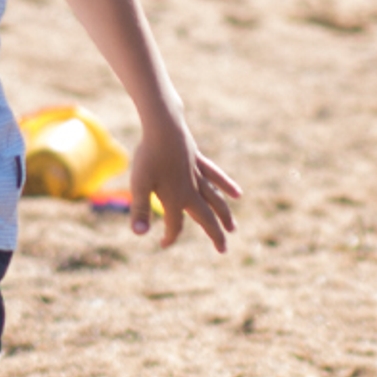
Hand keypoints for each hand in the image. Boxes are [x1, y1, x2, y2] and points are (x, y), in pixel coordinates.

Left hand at [126, 113, 238, 251]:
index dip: (170, 237)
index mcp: (175, 199)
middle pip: (206, 218)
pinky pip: (216, 177)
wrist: (163, 126)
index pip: (176, 225)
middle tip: (223, 250)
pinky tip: (237, 194)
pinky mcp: (199, 161)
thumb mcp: (139, 184)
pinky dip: (226, 186)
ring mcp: (197, 176)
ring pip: (215, 200)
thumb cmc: (148, 156)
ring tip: (233, 228)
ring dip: (224, 215)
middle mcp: (191, 190)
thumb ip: (140, 210)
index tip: (163, 244)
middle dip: (214, 235)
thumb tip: (139, 234)